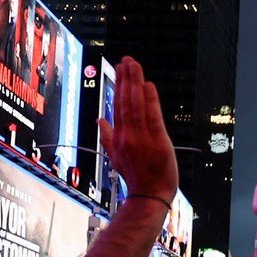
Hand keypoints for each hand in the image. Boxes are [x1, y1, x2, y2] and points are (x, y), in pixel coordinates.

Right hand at [98, 57, 177, 198]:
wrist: (149, 196)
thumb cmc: (136, 177)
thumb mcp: (116, 157)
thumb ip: (107, 137)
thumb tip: (99, 120)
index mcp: (118, 137)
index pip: (117, 106)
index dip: (118, 86)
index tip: (120, 70)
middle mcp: (127, 135)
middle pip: (124, 102)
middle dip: (125, 79)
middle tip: (126, 60)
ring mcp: (141, 138)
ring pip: (136, 105)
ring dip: (135, 83)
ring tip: (134, 65)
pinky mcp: (156, 142)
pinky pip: (152, 117)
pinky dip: (149, 100)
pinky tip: (148, 85)